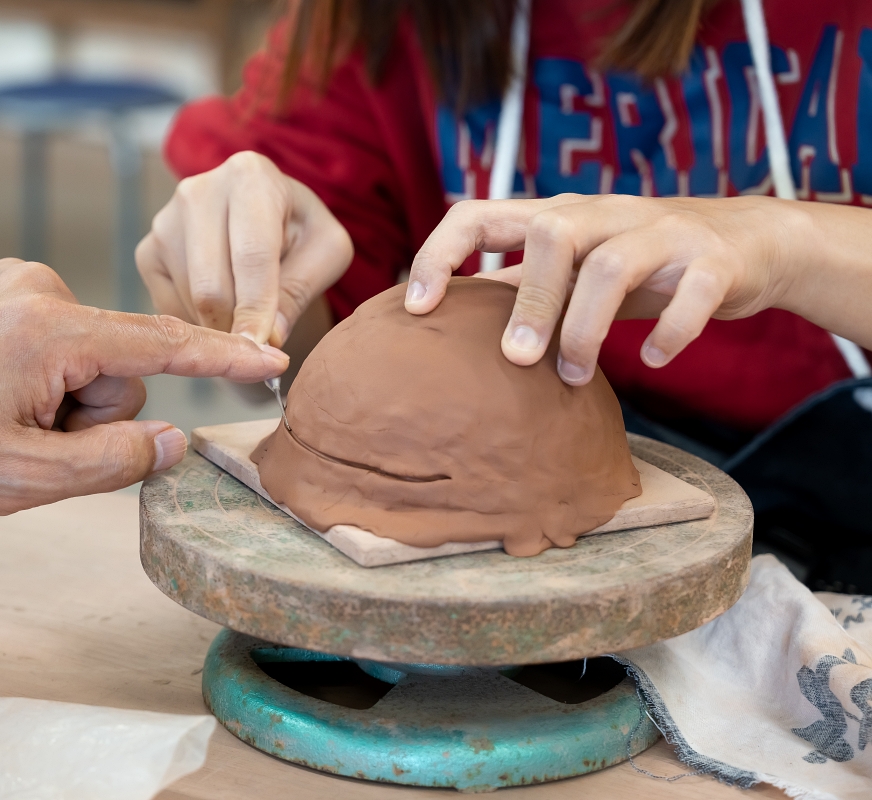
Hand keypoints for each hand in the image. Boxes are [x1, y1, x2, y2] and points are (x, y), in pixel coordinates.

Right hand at [136, 151, 352, 346]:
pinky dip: (198, 326)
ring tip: (248, 328)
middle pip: (211, 287)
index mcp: (250, 176)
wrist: (267, 224)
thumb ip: (300, 291)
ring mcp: (165, 222)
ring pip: (189, 302)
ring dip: (220, 331)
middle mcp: (198, 191)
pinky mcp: (148, 252)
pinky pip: (168, 309)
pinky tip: (223, 314)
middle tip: (261, 358)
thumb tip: (265, 336)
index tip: (264, 351)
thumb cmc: (301, 235)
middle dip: (237, 330)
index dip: (258, 310)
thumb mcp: (325, 254)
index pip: (252, 256)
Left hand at [403, 194, 856, 384]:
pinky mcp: (716, 261)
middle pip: (551, 234)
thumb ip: (519, 286)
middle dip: (529, 302)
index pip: (478, 213)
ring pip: (613, 266)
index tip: (414, 310)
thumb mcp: (573, 267)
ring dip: (587, 329)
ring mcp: (663, 232)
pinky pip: (692, 293)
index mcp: (557, 216)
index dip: (440, 254)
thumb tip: (449, 320)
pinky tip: (655, 360)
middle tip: (517, 362)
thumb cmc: (642, 263)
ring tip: (576, 376)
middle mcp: (605, 213)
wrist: (751, 242)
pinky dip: (670, 332)